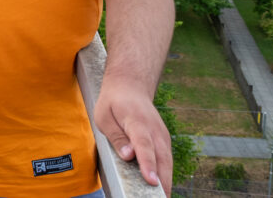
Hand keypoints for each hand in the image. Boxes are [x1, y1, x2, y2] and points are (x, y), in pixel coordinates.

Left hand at [94, 77, 172, 195]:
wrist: (130, 86)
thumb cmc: (113, 103)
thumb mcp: (104, 116)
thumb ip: (116, 137)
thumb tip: (128, 157)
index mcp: (136, 121)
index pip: (144, 145)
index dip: (148, 163)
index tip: (151, 180)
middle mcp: (154, 129)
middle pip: (161, 157)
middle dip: (161, 181)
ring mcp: (162, 135)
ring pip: (167, 161)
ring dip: (166, 181)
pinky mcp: (164, 140)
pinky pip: (166, 160)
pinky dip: (166, 175)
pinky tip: (161, 190)